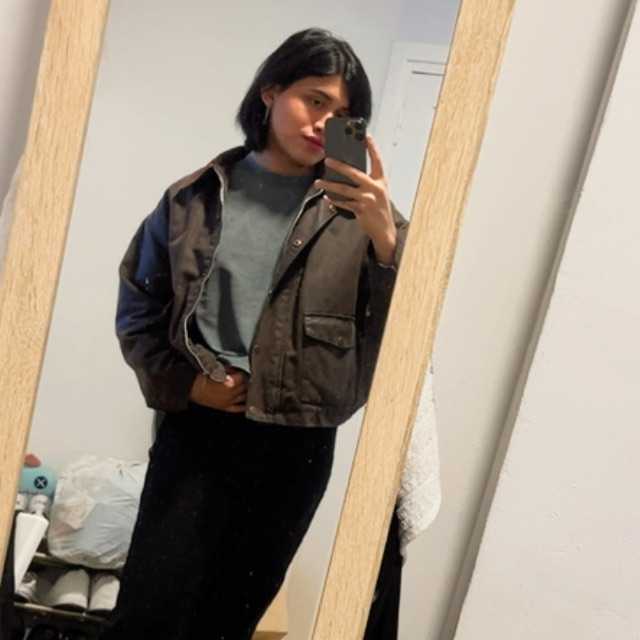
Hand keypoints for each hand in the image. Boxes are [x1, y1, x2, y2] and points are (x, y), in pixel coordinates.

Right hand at [189, 367, 248, 412]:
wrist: (192, 388)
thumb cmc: (202, 377)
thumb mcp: (218, 369)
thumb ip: (230, 370)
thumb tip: (236, 371)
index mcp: (230, 383)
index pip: (243, 377)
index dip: (243, 373)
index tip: (242, 372)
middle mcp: (231, 394)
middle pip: (245, 386)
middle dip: (245, 381)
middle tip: (244, 378)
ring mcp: (229, 402)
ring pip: (244, 396)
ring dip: (246, 391)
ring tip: (246, 387)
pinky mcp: (225, 407)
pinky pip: (238, 408)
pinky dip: (244, 406)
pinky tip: (247, 403)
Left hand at [314, 134, 396, 263]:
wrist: (385, 230)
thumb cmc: (379, 209)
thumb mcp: (377, 193)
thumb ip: (366, 183)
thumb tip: (346, 174)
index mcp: (381, 181)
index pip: (377, 160)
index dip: (372, 148)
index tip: (366, 136)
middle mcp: (375, 188)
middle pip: (354, 173)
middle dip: (339, 166)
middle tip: (327, 160)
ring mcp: (368, 199)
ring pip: (344, 189)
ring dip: (328, 185)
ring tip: (318, 182)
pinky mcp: (361, 209)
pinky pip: (343, 203)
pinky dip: (333, 201)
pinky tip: (326, 198)